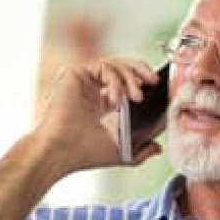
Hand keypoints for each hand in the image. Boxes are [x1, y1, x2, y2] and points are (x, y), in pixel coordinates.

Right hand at [34, 56, 161, 174]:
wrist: (62, 152)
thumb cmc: (85, 155)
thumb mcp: (122, 153)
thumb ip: (141, 150)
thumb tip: (157, 148)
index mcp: (97, 104)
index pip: (121, 82)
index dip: (138, 81)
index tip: (154, 87)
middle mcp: (88, 89)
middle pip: (119, 67)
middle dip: (140, 70)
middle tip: (153, 80)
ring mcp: (81, 81)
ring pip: (113, 64)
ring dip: (130, 78)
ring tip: (138, 97)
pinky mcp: (73, 74)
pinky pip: (103, 66)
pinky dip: (115, 80)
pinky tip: (117, 99)